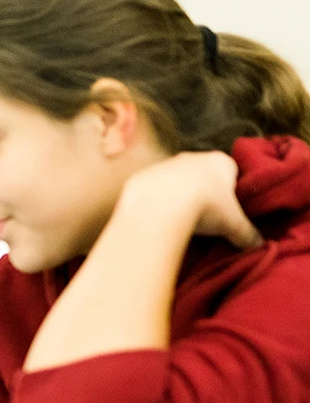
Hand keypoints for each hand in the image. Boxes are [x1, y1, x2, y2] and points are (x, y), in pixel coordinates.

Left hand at [122, 150, 260, 250]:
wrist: (158, 205)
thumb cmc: (204, 208)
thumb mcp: (233, 224)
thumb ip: (247, 233)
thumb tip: (259, 245)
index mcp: (220, 161)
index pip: (232, 173)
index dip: (231, 192)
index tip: (228, 210)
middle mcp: (193, 156)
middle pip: (203, 175)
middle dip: (204, 193)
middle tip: (205, 217)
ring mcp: (165, 164)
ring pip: (176, 181)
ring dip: (178, 196)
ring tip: (179, 220)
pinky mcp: (143, 176)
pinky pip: (153, 190)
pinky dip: (155, 202)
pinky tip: (156, 218)